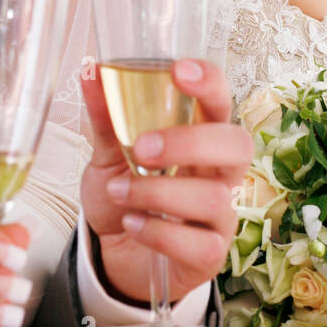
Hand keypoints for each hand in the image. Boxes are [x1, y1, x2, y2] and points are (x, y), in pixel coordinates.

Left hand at [81, 58, 251, 303]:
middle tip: (142, 148)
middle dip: (190, 142)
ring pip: (213, 198)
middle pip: (236, 146)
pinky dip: (159, 233)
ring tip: (120, 192)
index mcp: (201, 137)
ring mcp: (220, 216)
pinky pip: (199, 245)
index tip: (179, 70)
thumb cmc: (123, 195)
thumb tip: (90, 72)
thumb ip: (105, 117)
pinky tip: (132, 224)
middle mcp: (219, 173)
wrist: (116, 253)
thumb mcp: (108, 154)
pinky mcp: (210, 256)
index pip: (220, 102)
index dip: (209, 83)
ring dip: (157, 193)